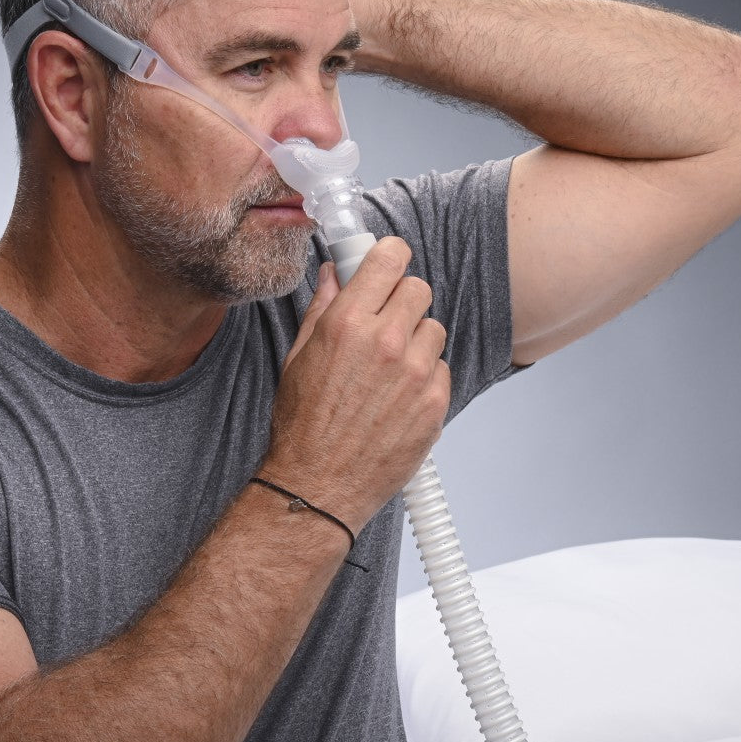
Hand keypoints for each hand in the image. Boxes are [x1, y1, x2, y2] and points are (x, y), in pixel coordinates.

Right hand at [264, 238, 450, 531]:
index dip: (389, 257)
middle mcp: (386, 341)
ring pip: (434, 329)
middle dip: (401, 300)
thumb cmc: (302, 425)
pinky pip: (442, 369)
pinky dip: (425, 377)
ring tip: (388, 369)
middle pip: (419, 289)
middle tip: (384, 321)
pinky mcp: (435, 403)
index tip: (386, 264)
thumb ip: (323, 307)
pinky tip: (397, 397)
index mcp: (348, 323)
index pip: (390, 258)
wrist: (318, 485)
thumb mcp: (298, 356)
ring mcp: (416, 373)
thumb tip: (335, 274)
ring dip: (416, 341)